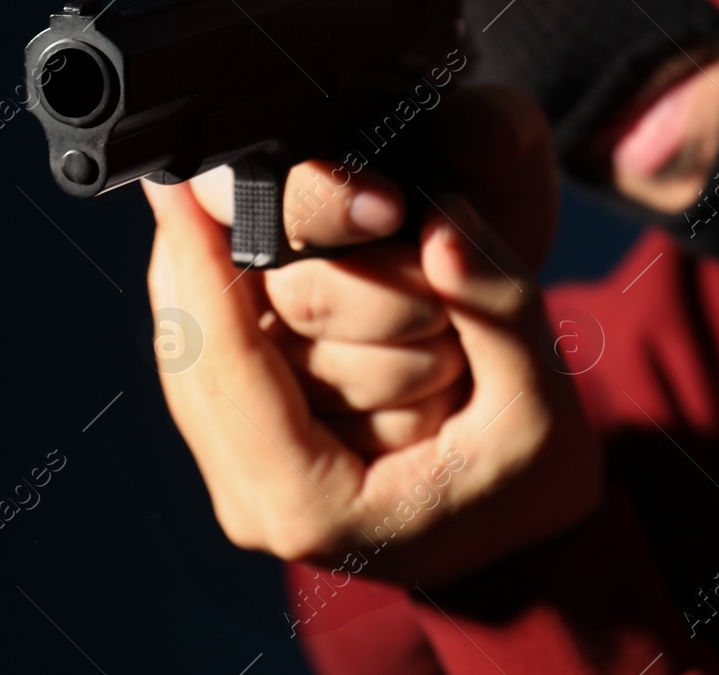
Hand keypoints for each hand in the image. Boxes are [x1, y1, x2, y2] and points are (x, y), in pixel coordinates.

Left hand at [142, 87, 602, 584]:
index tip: (178, 185)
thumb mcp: (539, 402)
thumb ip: (495, 309)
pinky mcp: (246, 455)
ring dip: (195, 277)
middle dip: (191, 259)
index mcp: (315, 503)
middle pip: (187, 351)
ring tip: (200, 199)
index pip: (230, 363)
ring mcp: (243, 483)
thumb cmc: (527, 482)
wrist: (518, 548)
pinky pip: (206, 361)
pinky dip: (212, 300)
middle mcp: (257, 503)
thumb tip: (441, 226)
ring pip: (183, 352)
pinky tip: (222, 244)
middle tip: (188, 171)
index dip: (202, 266)